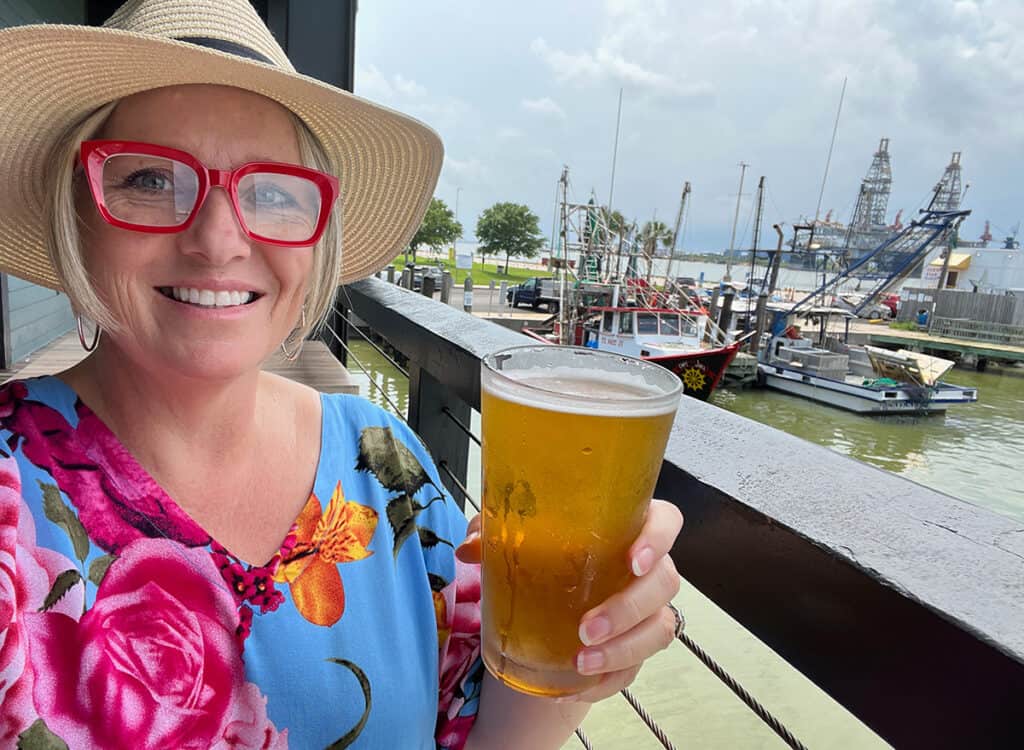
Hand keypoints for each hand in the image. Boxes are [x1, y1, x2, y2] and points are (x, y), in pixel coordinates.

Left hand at [455, 499, 683, 703]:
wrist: (543, 602)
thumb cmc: (543, 554)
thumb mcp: (513, 538)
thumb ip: (493, 533)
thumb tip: (471, 548)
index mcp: (627, 527)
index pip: (665, 521)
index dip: (658, 538)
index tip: (632, 561)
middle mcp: (647, 568)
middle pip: (664, 583)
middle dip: (629, 608)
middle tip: (586, 628)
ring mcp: (648, 610)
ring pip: (659, 629)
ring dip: (624, 649)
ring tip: (581, 662)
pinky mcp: (636, 647)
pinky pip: (635, 668)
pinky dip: (607, 681)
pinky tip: (577, 688)